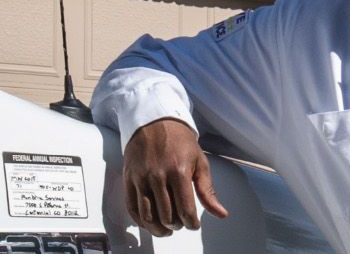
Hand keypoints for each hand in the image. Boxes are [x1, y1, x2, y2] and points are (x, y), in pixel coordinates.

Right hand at [121, 118, 229, 235]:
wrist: (155, 120)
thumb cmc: (180, 141)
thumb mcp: (199, 162)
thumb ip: (208, 191)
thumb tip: (221, 213)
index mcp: (179, 171)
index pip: (186, 210)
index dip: (191, 223)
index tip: (193, 224)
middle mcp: (158, 176)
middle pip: (167, 215)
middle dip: (176, 225)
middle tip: (180, 223)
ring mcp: (141, 178)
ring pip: (148, 216)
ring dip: (158, 228)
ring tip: (166, 228)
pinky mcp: (129, 178)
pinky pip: (132, 207)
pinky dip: (141, 221)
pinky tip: (149, 223)